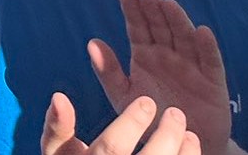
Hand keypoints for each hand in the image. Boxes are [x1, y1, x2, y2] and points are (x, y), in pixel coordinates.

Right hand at [43, 95, 198, 154]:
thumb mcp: (58, 152)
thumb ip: (57, 127)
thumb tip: (59, 97)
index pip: (111, 147)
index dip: (131, 123)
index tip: (146, 100)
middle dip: (164, 134)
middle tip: (174, 112)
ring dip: (181, 150)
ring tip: (186, 130)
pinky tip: (190, 146)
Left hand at [88, 0, 230, 152]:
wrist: (178, 145)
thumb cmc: (149, 118)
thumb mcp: (124, 96)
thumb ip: (108, 71)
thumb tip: (91, 42)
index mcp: (145, 56)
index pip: (138, 28)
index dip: (132, 10)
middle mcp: (168, 56)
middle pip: (161, 27)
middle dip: (153, 8)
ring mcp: (191, 66)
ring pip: (184, 38)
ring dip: (178, 21)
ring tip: (168, 4)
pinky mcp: (212, 82)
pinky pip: (211, 62)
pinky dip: (208, 47)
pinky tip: (202, 32)